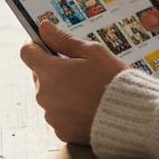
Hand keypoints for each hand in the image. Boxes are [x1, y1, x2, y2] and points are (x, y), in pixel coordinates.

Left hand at [19, 20, 127, 144]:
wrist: (131, 117)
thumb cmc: (113, 80)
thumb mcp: (93, 52)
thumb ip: (64, 39)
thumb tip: (44, 27)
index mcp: (50, 72)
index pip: (27, 52)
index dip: (36, 45)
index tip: (47, 43)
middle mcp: (44, 95)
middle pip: (39, 75)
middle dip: (54, 69)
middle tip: (79, 69)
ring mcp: (52, 116)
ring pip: (49, 96)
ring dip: (61, 91)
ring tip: (88, 90)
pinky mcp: (62, 131)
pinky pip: (59, 115)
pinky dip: (69, 110)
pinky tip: (88, 106)